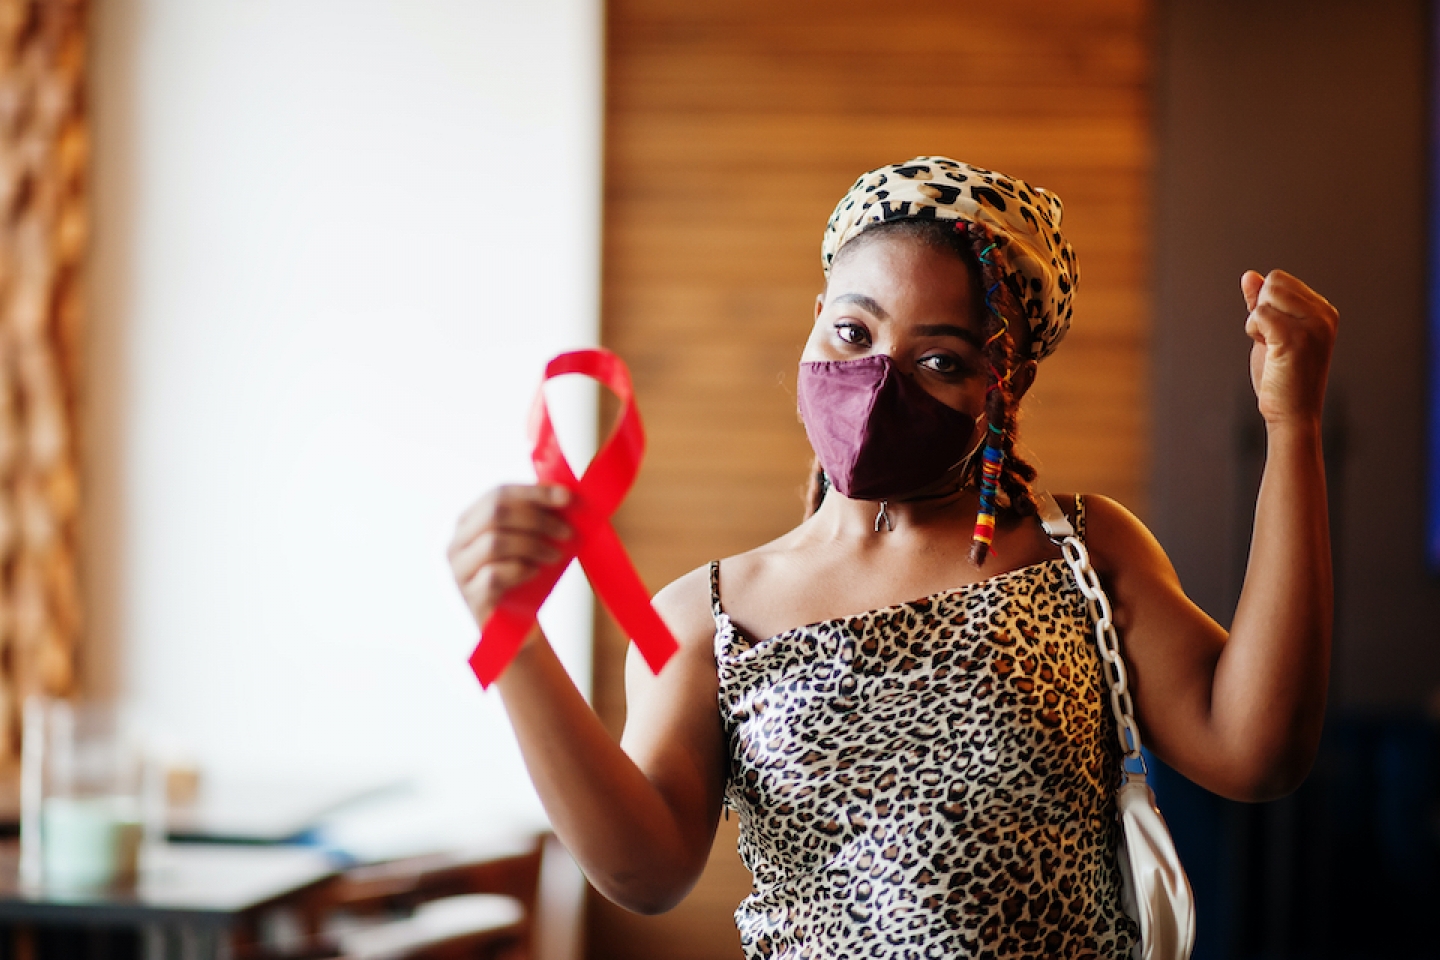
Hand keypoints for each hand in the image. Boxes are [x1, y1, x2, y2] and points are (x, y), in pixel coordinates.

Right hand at [449, 484, 571, 630]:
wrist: (514, 630)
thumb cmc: (521, 581)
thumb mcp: (524, 545)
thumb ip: (534, 519)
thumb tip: (564, 495)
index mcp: (467, 524)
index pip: (498, 494)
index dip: (534, 492)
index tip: (567, 497)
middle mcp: (455, 545)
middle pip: (495, 514)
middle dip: (537, 519)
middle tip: (567, 531)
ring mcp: (459, 573)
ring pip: (494, 542)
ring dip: (533, 545)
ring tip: (556, 555)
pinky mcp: (470, 598)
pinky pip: (495, 575)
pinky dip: (521, 570)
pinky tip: (535, 572)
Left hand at [1240, 269, 1337, 425]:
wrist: (1292, 415)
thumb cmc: (1282, 379)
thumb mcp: (1271, 334)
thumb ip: (1261, 303)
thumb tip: (1249, 275)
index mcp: (1323, 311)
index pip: (1280, 280)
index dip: (1266, 306)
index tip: (1276, 335)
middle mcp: (1324, 314)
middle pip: (1274, 282)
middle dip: (1261, 309)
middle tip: (1272, 341)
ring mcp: (1313, 324)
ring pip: (1266, 294)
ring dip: (1256, 321)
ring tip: (1271, 346)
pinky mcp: (1296, 337)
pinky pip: (1258, 314)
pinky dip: (1253, 331)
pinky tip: (1267, 350)